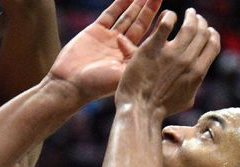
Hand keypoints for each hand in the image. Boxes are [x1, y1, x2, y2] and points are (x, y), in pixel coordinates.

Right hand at [47, 0, 161, 105]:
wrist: (69, 85)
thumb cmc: (96, 85)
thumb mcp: (124, 73)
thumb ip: (140, 59)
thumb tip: (161, 47)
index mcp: (130, 59)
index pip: (149, 38)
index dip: (160, 25)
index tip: (170, 14)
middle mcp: (121, 47)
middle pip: (140, 24)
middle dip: (150, 9)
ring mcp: (108, 38)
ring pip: (126, 16)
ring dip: (137, 3)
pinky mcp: (94, 31)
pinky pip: (110, 13)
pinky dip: (120, 3)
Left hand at [115, 8, 219, 116]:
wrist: (140, 111)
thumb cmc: (160, 109)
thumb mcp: (186, 100)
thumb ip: (194, 86)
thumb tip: (197, 80)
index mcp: (198, 71)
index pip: (213, 45)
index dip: (212, 35)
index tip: (207, 31)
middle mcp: (188, 60)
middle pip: (203, 32)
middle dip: (202, 22)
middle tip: (195, 18)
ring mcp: (171, 53)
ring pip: (189, 26)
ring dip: (190, 16)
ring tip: (187, 13)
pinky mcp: (153, 49)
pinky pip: (165, 24)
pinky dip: (169, 17)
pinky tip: (168, 16)